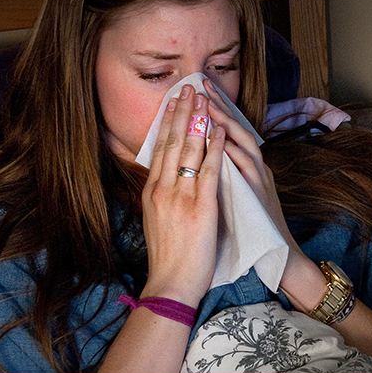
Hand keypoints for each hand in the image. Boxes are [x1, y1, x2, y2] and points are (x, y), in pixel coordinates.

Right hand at [140, 85, 225, 307]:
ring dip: (199, 121)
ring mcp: (181, 197)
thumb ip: (159, 197)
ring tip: (204, 99)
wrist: (170, 284)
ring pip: (190, 150)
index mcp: (151, 192)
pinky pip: (210, 170)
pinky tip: (220, 130)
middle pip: (172, 142)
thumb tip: (164, 178)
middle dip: (182, 112)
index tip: (173, 103)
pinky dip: (215, 148)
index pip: (159, 149)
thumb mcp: (154, 221)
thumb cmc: (167, 258)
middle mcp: (163, 189)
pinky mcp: (201, 207)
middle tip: (188, 88)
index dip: (167, 123)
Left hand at [204, 80, 318, 298]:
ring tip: (209, 105)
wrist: (276, 256)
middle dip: (219, 106)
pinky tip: (222, 140)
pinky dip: (236, 153)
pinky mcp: (262, 194)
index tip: (194, 94)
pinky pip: (248, 169)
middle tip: (201, 85)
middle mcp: (255, 168)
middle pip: (236, 129)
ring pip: (245, 143)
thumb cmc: (251, 231)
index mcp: (244, 169)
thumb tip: (203, 163)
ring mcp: (260, 179)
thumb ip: (222, 178)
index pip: (226, 134)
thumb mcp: (233, 198)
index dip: (212, 112)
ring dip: (226, 123)